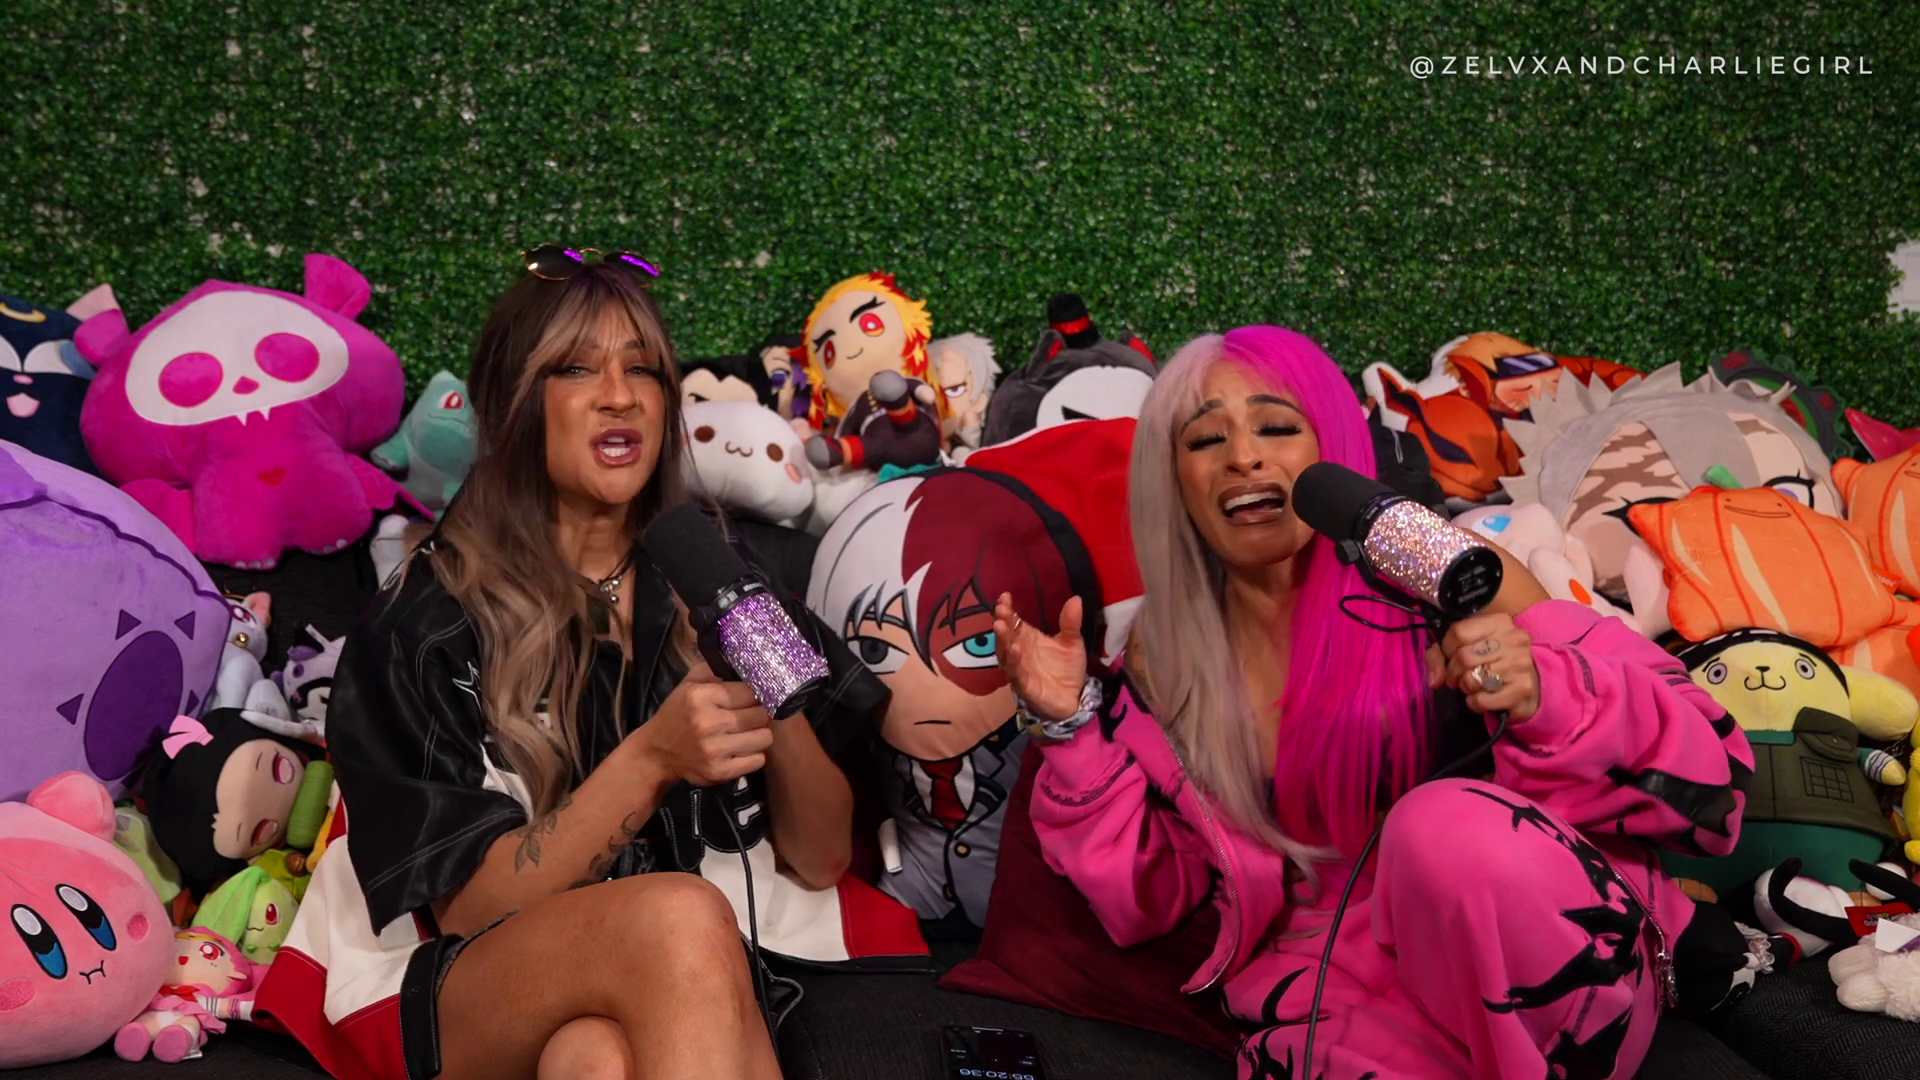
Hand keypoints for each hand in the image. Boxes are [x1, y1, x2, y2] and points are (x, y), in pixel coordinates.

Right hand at [633, 661, 774, 785]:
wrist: (656, 752)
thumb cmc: (677, 714)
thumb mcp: (689, 684)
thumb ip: (716, 669)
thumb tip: (747, 664)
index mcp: (701, 697)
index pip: (750, 691)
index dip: (755, 694)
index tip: (751, 698)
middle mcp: (709, 723)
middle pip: (761, 715)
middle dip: (759, 714)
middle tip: (749, 716)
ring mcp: (715, 750)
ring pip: (764, 738)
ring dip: (759, 735)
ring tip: (746, 733)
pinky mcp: (720, 772)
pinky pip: (758, 760)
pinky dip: (754, 755)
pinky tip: (740, 749)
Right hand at [992, 593, 1087, 723]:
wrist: (1074, 699)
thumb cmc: (1067, 670)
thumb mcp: (1072, 643)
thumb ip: (1071, 623)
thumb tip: (1076, 598)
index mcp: (1028, 639)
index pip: (1014, 621)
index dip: (1008, 610)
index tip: (1005, 596)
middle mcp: (1019, 652)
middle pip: (1006, 635)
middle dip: (1002, 622)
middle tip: (1000, 609)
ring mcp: (1019, 669)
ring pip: (1005, 653)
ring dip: (1003, 639)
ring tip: (1001, 625)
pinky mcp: (1024, 685)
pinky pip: (1016, 672)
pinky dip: (1013, 661)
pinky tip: (1015, 649)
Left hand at [1426, 613, 1540, 720]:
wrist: (1527, 685)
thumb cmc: (1491, 661)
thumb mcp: (1464, 647)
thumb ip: (1439, 655)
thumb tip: (1435, 680)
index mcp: (1500, 622)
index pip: (1458, 632)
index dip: (1447, 648)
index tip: (1451, 657)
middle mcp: (1514, 639)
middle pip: (1464, 657)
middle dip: (1454, 672)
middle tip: (1458, 677)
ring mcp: (1521, 664)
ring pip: (1472, 679)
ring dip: (1466, 687)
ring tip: (1474, 685)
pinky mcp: (1523, 689)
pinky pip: (1482, 700)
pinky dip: (1475, 702)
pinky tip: (1483, 697)